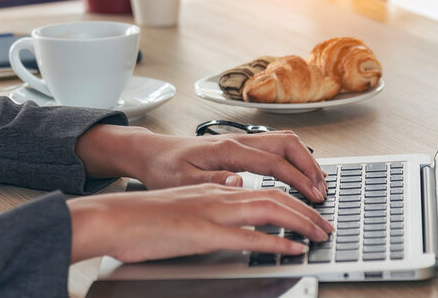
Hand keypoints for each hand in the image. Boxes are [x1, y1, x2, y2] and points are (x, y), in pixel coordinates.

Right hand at [67, 184, 333, 262]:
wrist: (112, 217)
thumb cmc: (140, 218)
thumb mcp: (181, 208)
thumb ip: (207, 209)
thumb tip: (230, 214)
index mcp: (212, 189)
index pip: (261, 189)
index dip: (290, 200)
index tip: (308, 213)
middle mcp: (216, 195)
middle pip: (274, 197)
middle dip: (305, 211)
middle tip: (325, 226)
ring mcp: (211, 213)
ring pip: (268, 210)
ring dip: (300, 221)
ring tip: (320, 234)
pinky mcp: (203, 233)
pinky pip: (248, 236)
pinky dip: (276, 241)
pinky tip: (293, 247)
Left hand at [75, 125, 326, 201]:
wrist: (150, 152)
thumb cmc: (163, 167)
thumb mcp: (180, 180)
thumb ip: (210, 181)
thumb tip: (239, 181)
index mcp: (227, 149)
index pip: (273, 161)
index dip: (297, 178)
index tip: (312, 195)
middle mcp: (237, 141)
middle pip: (286, 143)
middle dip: (309, 165)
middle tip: (321, 189)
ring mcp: (239, 142)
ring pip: (283, 141)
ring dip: (304, 159)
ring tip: (317, 182)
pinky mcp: (238, 147)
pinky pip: (274, 146)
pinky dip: (292, 158)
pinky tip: (297, 174)